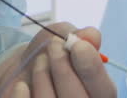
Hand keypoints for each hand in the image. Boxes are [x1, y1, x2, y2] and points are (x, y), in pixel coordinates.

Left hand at [0, 24, 115, 97]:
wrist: (21, 73)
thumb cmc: (50, 55)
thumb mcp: (64, 37)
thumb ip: (81, 36)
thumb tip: (92, 36)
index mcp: (98, 93)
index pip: (105, 91)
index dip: (93, 69)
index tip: (79, 46)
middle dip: (64, 69)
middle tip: (54, 46)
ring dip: (43, 76)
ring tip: (39, 61)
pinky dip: (21, 95)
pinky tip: (22, 85)